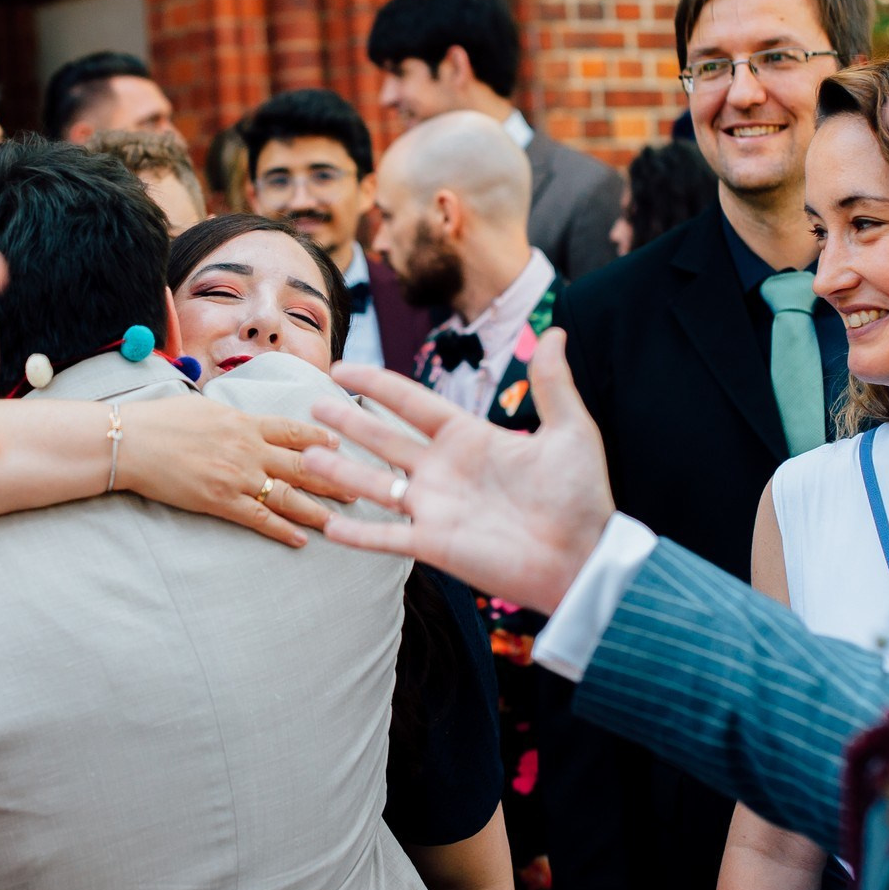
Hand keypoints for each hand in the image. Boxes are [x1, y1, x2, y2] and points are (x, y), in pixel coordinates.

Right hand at [119, 397, 354, 546]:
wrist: (131, 442)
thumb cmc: (161, 420)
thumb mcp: (205, 407)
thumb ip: (232, 419)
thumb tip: (246, 423)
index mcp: (244, 422)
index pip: (293, 430)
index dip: (320, 439)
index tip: (340, 445)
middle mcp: (248, 448)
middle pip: (302, 464)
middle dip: (333, 477)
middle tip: (358, 487)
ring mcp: (237, 477)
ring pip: (288, 495)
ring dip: (317, 508)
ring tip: (341, 519)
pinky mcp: (221, 501)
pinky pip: (260, 519)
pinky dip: (283, 530)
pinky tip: (301, 539)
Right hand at [301, 327, 613, 612]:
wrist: (583, 558)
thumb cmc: (580, 496)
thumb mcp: (570, 431)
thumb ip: (553, 384)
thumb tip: (556, 331)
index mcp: (469, 439)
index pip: (411, 404)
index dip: (376, 385)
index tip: (343, 369)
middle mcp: (444, 471)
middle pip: (383, 439)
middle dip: (348, 422)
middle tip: (312, 403)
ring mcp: (436, 509)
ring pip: (375, 485)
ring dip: (340, 471)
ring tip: (306, 453)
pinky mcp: (434, 545)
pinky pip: (386, 537)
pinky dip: (356, 533)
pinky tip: (326, 522)